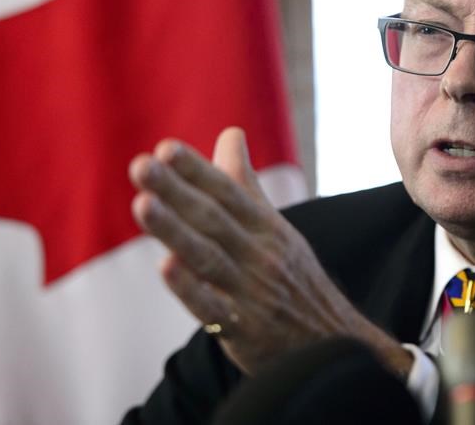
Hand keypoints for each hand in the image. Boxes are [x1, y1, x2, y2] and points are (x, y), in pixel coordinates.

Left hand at [129, 127, 411, 376]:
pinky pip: (214, 308)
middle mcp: (260, 255)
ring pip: (209, 257)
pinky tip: (166, 267)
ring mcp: (252, 292)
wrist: (334, 343)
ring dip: (175, 230)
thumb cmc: (294, 278)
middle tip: (141, 165)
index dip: (197, 170)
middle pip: (213, 218)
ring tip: (142, 204)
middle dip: (176, 191)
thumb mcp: (276, 228)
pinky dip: (192, 288)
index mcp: (266, 227)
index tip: (165, 148)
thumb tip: (230, 132)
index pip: (227, 192)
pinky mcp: (244, 330)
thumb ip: (244, 183)